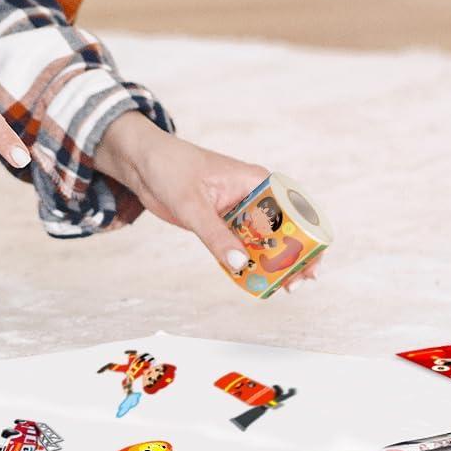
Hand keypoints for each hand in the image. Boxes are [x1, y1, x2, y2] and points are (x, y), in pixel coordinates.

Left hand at [94, 115, 317, 291]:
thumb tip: (241, 264)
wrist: (141, 163)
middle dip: (292, 256)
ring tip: (278, 288)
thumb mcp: (192, 204)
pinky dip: (248, 261)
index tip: (309, 265)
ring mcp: (238, 210)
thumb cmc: (169, 168)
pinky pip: (243, 244)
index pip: (294, 211)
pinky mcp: (222, 221)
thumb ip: (216, 235)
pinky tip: (250, 278)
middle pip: (284, 229)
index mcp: (255, 182)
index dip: (307, 238)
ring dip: (271, 262)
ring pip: (264, 240)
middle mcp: (252, 196)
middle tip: (292, 285)